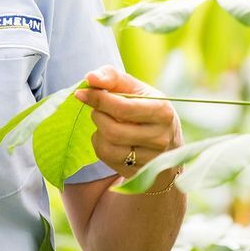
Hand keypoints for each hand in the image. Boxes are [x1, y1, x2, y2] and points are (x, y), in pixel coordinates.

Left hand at [75, 65, 183, 181]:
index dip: (98, 99)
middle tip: (98, 109)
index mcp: (162, 112)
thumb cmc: (147, 109)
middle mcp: (160, 138)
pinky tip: (109, 138)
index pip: (122, 108)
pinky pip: (106, 158)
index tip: (81, 93)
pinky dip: (100, 144)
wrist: (168, 146)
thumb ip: (113, 78)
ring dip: (98, 131)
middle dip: (98, 116)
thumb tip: (89, 78)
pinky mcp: (137, 173)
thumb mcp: (137, 89)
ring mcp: (150, 160)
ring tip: (105, 122)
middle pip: (112, 130)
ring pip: (107, 147)